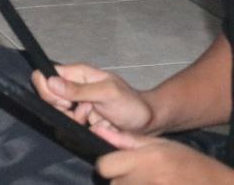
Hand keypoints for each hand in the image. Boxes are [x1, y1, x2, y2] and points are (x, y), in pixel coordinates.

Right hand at [32, 63, 152, 132]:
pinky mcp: (79, 117)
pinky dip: (77, 126)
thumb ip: (79, 89)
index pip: (44, 75)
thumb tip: (50, 81)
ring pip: (55, 111)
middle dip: (60, 107)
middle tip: (82, 110)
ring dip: (72, 118)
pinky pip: (66, 122)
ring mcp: (75, 102)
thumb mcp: (107, 93)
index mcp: (76, 73)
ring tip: (91, 117)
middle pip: (47, 95)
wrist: (146, 123)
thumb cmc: (131, 104)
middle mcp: (72, 86)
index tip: (66, 101)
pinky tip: (93, 125)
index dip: (48, 89)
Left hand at [93, 127, 233, 183]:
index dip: (107, 164)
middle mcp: (147, 178)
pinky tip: (150, 184)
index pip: (105, 166)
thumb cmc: (186, 160)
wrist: (214, 183)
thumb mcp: (159, 143)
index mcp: (146, 159)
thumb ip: (126, 140)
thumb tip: (97, 132)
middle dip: (119, 178)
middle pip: (113, 183)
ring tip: (145, 180)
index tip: (116, 162)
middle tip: (135, 173)